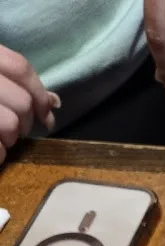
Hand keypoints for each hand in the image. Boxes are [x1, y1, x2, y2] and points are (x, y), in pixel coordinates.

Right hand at [0, 46, 57, 164]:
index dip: (39, 93)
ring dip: (10, 139)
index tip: (47, 116)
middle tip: (14, 130)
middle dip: (25, 122)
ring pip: (12, 125)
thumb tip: (54, 102)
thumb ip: (17, 85)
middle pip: (22, 102)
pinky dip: (0, 155)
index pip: (20, 67)